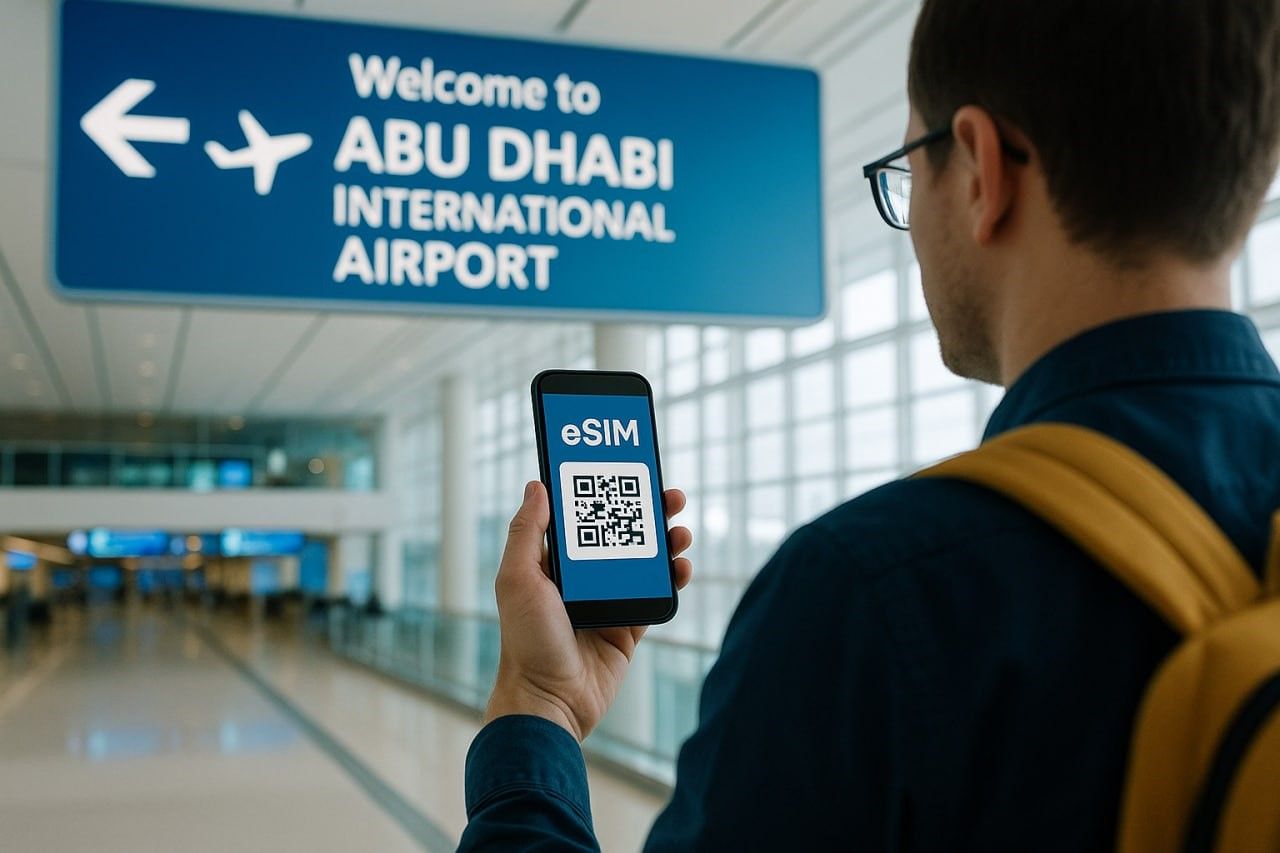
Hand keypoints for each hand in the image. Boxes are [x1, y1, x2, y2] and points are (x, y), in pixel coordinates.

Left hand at [482, 480, 693, 741]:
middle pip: (620, 535)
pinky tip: (682, 566)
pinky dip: (672, 579)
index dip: (604, 494)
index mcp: (553, 564)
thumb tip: (536, 485)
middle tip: (668, 497)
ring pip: (644, 563)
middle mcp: (581, 579)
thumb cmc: (525, 642)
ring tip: (680, 530)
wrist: (549, 701)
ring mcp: (607, 602)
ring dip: (665, 543)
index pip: (583, 518)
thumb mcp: (518, 579)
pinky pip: (656, 596)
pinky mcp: (628, 627)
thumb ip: (527, 532)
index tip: (624, 473)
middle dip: (646, 513)